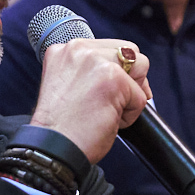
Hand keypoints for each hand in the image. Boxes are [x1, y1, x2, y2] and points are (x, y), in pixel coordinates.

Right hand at [31, 38, 151, 162]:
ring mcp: (97, 62)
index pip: (110, 46)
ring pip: (141, 67)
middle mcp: (79, 49)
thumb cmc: (62, 127)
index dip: (117, 70)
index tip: (107, 90)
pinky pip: (141, 97)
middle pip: (130, 51)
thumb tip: (128, 73)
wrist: (53, 148)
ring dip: (131, 93)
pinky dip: (131, 115)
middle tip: (113, 102)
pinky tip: (109, 122)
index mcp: (66, 49)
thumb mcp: (69, 85)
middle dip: (130, 78)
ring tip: (109, 111)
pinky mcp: (114, 79)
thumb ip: (90, 70)